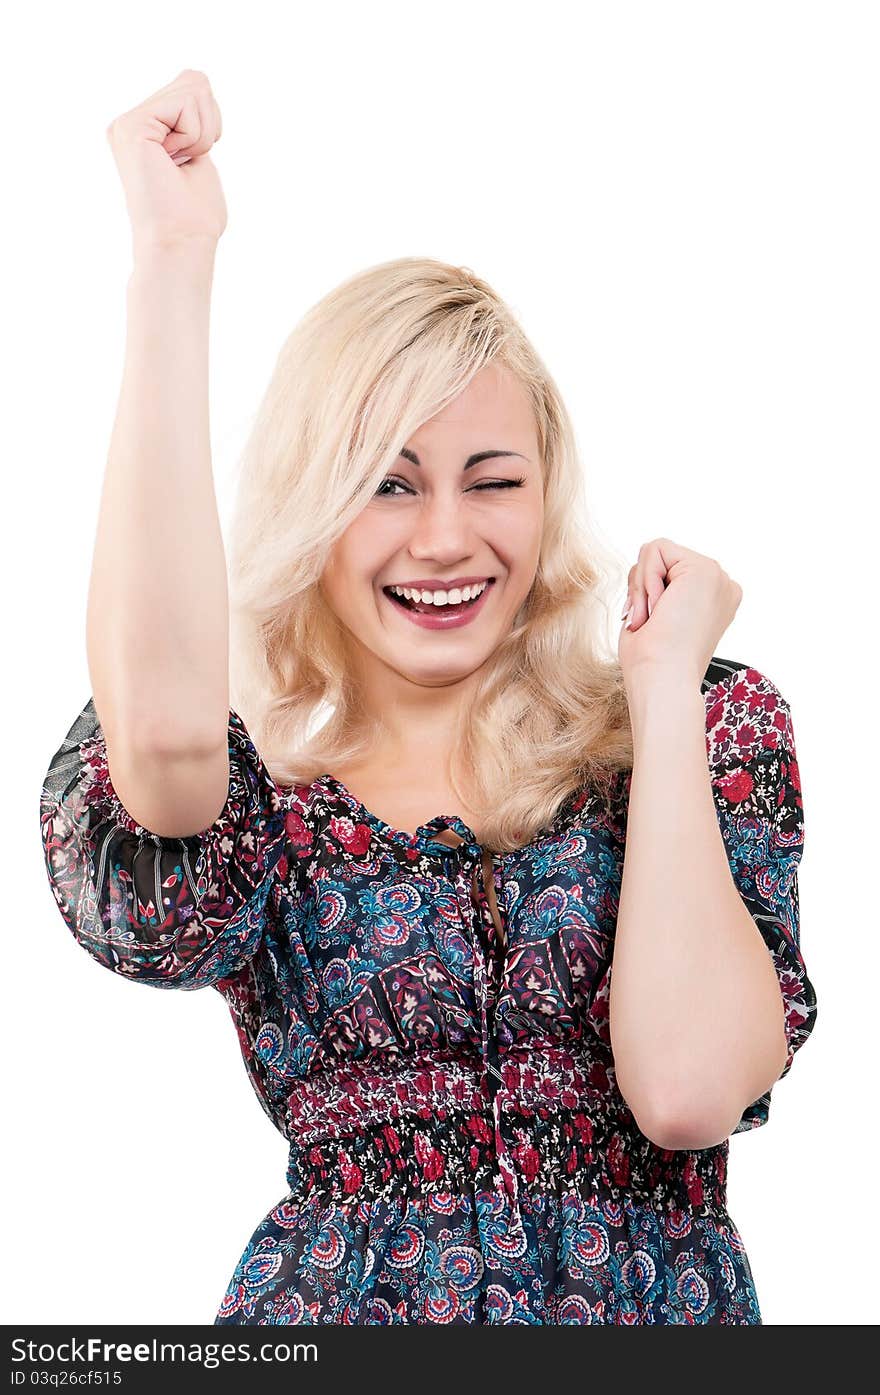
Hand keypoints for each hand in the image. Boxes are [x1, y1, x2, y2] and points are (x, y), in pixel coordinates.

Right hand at [105, 69, 226, 253]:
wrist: (181, 244)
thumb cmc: (194, 217)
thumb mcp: (199, 153)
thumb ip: (194, 117)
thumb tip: (196, 80)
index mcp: (144, 129)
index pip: (194, 87)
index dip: (209, 125)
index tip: (190, 162)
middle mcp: (130, 122)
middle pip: (195, 82)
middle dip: (208, 127)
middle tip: (185, 165)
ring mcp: (127, 123)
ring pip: (194, 88)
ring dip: (202, 134)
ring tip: (178, 166)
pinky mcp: (132, 127)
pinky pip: (187, 104)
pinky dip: (195, 136)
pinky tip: (173, 162)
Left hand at [618, 537, 742, 689]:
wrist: (663, 680)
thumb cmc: (651, 662)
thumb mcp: (652, 616)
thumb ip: (655, 590)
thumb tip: (643, 574)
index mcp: (712, 600)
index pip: (664, 573)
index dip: (644, 596)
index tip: (649, 626)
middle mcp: (721, 586)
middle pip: (660, 560)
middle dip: (642, 589)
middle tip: (649, 623)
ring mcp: (717, 576)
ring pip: (655, 552)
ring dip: (642, 588)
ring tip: (656, 619)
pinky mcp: (706, 569)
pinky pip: (655, 549)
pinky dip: (645, 580)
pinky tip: (660, 608)